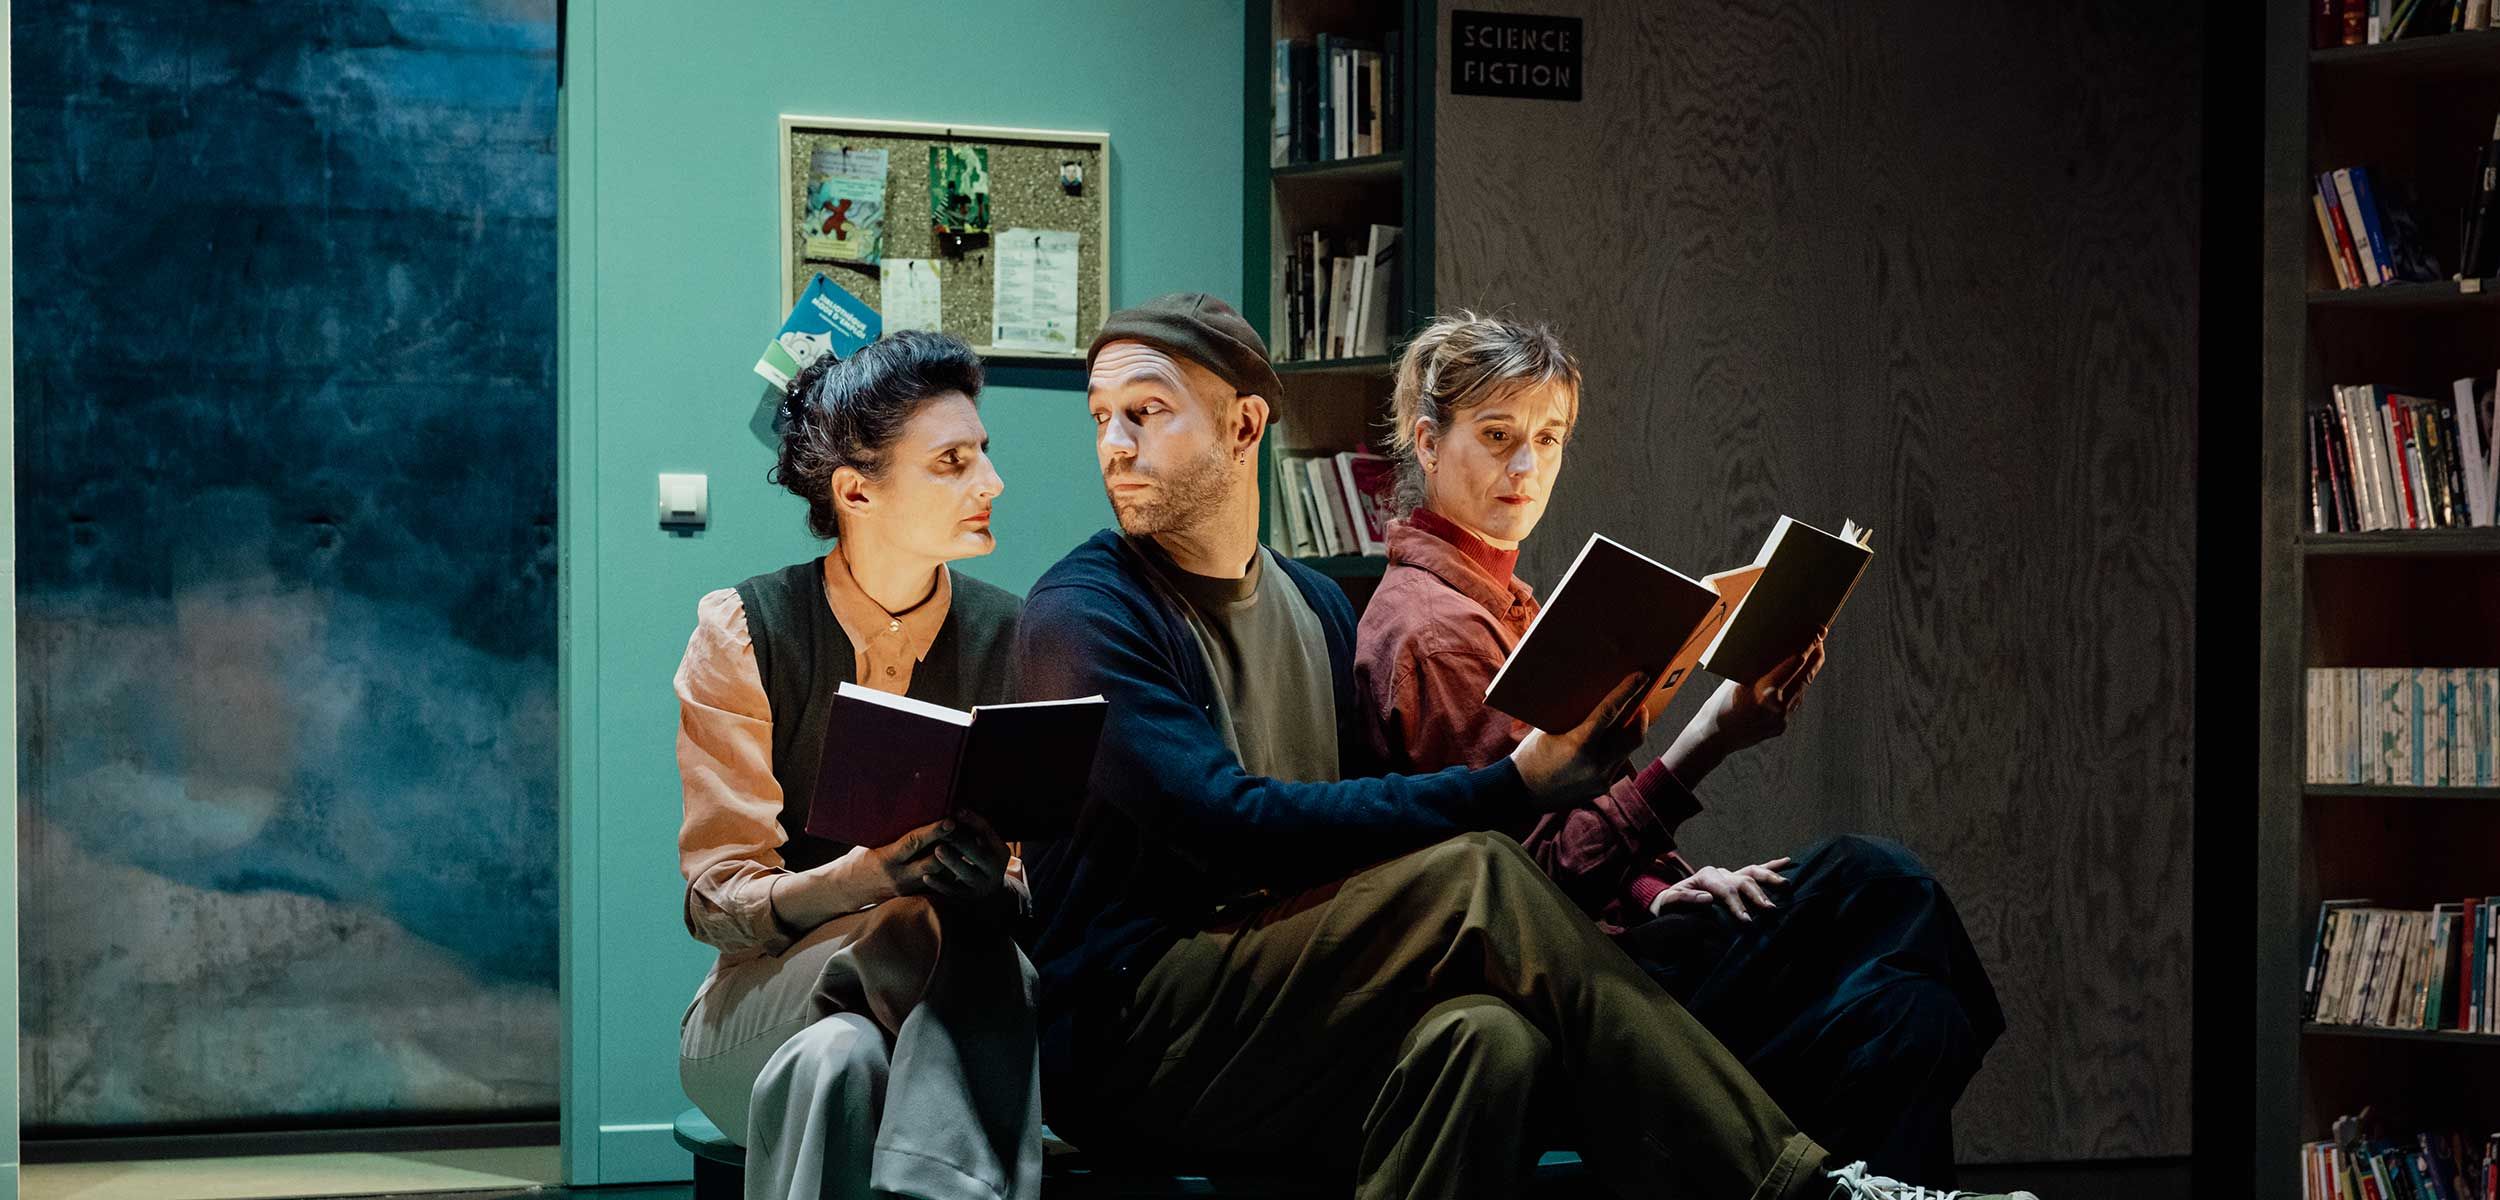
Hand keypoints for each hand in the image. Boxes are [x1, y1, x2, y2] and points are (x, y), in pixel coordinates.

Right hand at [865, 815, 1004, 901]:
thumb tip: (914, 812)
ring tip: (970, 845)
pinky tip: (961, 861)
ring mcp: (906, 888)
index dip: (933, 832)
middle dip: (951, 848)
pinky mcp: (911, 896)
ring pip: (938, 876)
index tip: (950, 821)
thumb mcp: (871, 842)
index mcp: (886, 858)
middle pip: (932, 863)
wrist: (846, 889)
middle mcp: (899, 876)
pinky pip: (935, 885)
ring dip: (954, 861)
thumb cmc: (859, 858)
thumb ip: (893, 833)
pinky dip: (948, 873)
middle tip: (968, 832)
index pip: (913, 843)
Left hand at [919, 810, 1009, 900]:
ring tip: (938, 849)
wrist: (992, 894)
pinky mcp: (968, 899)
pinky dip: (940, 884)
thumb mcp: (987, 846)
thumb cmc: (982, 860)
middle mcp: (995, 869)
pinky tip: (926, 876)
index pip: (987, 833)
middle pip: (978, 854)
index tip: (957, 811)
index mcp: (1001, 852)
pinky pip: (953, 891)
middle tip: (945, 832)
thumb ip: (975, 831)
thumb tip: (956, 811)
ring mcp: (982, 885)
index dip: (973, 821)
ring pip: (967, 873)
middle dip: (961, 841)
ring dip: (952, 861)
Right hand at [1511, 673, 1653, 808]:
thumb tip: (1592, 697)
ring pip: (1626, 752)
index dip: (1628, 692)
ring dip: (1628, 736)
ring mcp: (1599, 779)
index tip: (1641, 677)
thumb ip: (1573, 718)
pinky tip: (1609, 746)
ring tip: (1627, 722)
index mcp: (1577, 744)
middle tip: (1640, 703)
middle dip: (1640, 718)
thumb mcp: (1548, 731)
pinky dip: (1614, 753)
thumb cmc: (1530, 755)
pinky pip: (1616, 766)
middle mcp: (1594, 763)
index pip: (1609, 712)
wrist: (1521, 792)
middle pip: (1631, 736)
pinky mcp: (1600, 789)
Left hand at [1649, 856, 1792, 920]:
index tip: (1746, 921)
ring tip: (1786, 887)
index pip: (1725, 889)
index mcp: (1705, 876)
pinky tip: (1789, 862)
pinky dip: (1772, 865)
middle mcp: (1721, 872)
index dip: (1737, 905)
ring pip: (1753, 872)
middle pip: (1743, 881)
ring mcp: (1730, 874)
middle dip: (1757, 896)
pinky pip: (1756, 869)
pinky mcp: (1736, 878)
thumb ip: (1686, 899)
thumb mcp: (1670, 902)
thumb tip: (1708, 898)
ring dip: (1771, 879)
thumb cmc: (1671, 904)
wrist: (1671, 902)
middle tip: (1769, 911)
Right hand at [1707, 637, 1826, 751]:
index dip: (1808, 646)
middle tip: (1820, 640)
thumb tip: (1779, 648)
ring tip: (1810, 655)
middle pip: (1806, 676)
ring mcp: (1781, 719)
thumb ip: (1759, 668)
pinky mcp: (1782, 727)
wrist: (1715, 737)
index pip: (1794, 663)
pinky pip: (1793, 703)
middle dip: (1815, 656)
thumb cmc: (1720, 702)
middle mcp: (1777, 707)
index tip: (1816, 633)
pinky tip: (1794, 678)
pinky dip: (1794, 689)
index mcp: (1765, 692)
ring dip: (1807, 671)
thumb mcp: (1737, 681)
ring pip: (1802, 690)